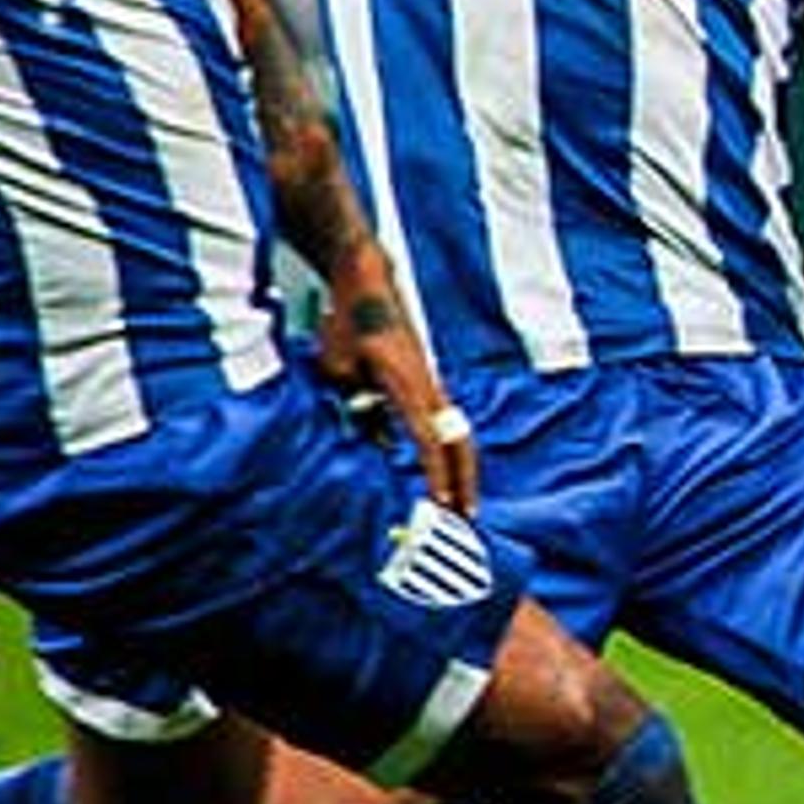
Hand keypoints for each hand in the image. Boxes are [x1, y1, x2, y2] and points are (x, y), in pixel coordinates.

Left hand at [314, 249, 475, 510]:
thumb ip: (358, 408)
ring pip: (459, 434)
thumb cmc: (347, 324)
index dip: (436, 475)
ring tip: (463, 502)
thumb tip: (378, 440)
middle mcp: (428, 387)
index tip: (442, 504)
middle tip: (466, 517)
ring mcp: (432, 383)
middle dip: (465, 481)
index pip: (428, 440)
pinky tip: (444, 471)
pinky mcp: (427, 381)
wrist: (366, 286)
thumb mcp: (337, 370)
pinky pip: (447, 423)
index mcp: (407, 386)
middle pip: (460, 442)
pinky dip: (451, 450)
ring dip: (463, 469)